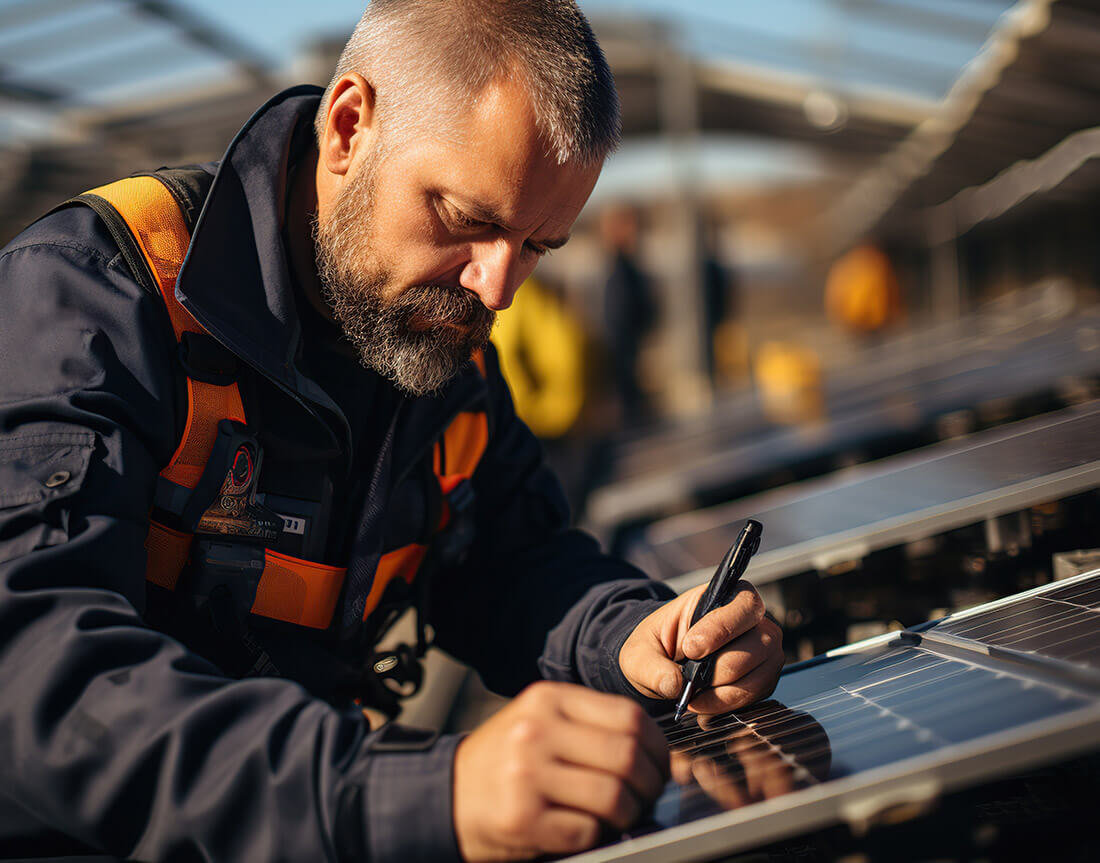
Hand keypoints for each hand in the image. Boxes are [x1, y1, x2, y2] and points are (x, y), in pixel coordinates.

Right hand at [452, 681, 669, 860]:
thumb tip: (657, 755)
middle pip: (626, 756)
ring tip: (621, 816)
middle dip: (649, 785)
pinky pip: (587, 831)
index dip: (657, 747)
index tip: (659, 765)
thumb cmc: (506, 760)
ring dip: (628, 814)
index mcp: (548, 700)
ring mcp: (527, 774)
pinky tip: (587, 829)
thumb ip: (590, 727)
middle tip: (647, 797)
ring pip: (613, 796)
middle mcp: (536, 731)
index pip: (628, 716)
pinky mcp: (522, 817)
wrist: (447, 793)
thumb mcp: (541, 723)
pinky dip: (598, 835)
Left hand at [619, 581, 782, 714]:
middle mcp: (753, 623)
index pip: (744, 605)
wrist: (660, 667)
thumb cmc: (655, 648)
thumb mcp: (639, 653)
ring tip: (693, 698)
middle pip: (760, 643)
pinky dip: (728, 707)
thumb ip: (652, 666)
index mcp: (723, 597)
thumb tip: (675, 685)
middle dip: (722, 668)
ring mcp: (762, 653)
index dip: (722, 627)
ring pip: (760, 675)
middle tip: (691, 681)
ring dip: (724, 693)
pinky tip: (704, 707)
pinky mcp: (762, 679)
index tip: (691, 648)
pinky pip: (756, 697)